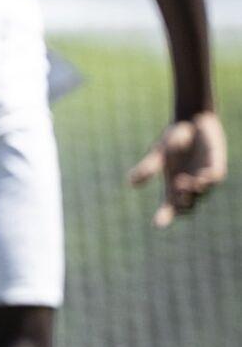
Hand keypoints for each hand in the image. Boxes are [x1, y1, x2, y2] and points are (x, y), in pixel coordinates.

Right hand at [128, 110, 226, 226]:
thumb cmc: (174, 138)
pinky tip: (200, 177)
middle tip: (175, 196)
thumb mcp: (158, 154)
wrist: (193, 121)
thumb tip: (131, 183)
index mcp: (173, 186)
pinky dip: (207, 180)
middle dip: (182, 205)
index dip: (163, 216)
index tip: (157, 225)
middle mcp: (189, 185)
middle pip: (187, 207)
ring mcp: (203, 178)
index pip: (168, 208)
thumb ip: (148, 168)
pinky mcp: (216, 167)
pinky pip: (215, 178)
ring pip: (202, 194)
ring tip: (184, 182)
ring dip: (193, 191)